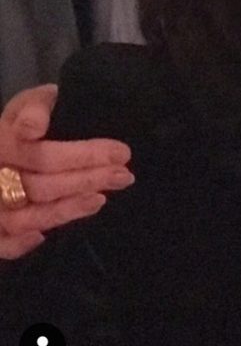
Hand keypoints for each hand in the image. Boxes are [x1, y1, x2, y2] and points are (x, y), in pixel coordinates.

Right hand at [0, 85, 133, 259]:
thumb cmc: (11, 127)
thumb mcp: (20, 107)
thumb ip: (34, 106)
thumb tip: (48, 101)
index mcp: (2, 143)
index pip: (45, 153)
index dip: (83, 155)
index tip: (122, 152)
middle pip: (42, 185)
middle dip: (89, 180)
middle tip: (124, 174)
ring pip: (26, 216)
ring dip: (67, 209)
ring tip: (102, 198)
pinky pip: (0, 243)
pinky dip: (18, 245)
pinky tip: (43, 236)